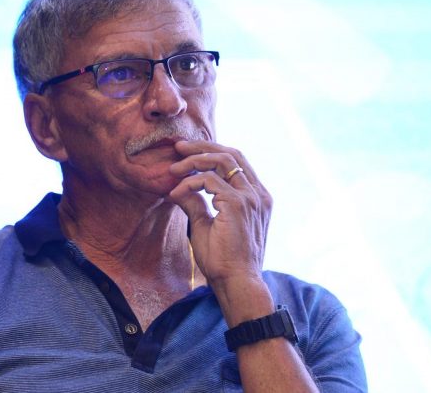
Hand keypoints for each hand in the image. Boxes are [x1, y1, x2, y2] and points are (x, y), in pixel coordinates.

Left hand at [167, 140, 271, 288]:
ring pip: (222, 160)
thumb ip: (197, 204)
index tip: (186, 154)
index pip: (236, 161)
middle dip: (203, 146)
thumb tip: (180, 188)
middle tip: (178, 148)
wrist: (236, 283)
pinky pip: (208, 180)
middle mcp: (258, 193)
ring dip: (194, 160)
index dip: (211, 152)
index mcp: (256, 197)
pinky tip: (176, 193)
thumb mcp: (205, 226)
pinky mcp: (237, 204)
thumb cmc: (223, 261)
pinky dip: (189, 182)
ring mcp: (250, 197)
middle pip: (232, 153)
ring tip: (173, 168)